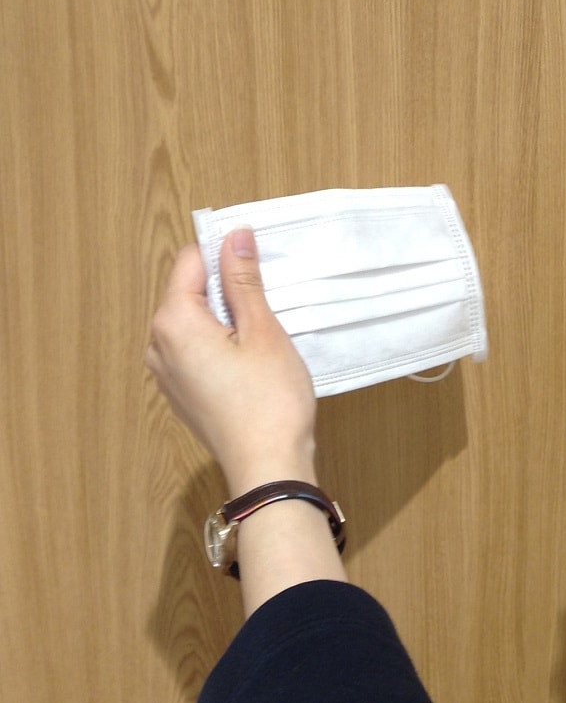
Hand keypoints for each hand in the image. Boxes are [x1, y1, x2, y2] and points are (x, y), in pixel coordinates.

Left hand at [145, 229, 317, 497]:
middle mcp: (158, 345)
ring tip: (262, 338)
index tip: (257, 265)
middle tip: (267, 306)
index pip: (190, 261)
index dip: (225, 255)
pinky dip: (221, 345)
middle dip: (226, 289)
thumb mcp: (262, 330)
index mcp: (173, 322)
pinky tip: (251, 363)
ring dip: (226, 319)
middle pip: (189, 292)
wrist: (268, 466)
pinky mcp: (181, 393)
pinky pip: (195, 351)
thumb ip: (243, 280)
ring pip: (194, 323)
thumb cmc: (269, 400)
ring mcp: (166, 373)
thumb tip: (234, 236)